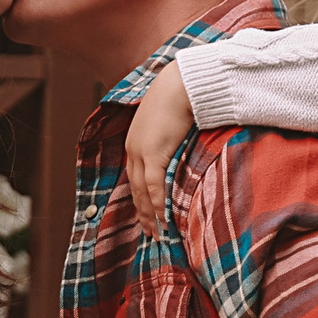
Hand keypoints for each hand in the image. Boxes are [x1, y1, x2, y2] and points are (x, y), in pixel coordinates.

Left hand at [123, 65, 196, 228]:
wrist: (183, 83)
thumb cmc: (182, 97)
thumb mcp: (171, 121)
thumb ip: (172, 138)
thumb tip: (182, 149)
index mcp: (136, 141)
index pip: (136, 177)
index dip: (141, 198)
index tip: (147, 215)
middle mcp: (134, 149)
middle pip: (136, 189)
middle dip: (143, 213)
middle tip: (151, 234)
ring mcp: (141, 152)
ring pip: (143, 193)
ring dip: (150, 215)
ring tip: (158, 235)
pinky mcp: (153, 154)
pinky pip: (155, 187)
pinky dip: (158, 206)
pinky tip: (164, 221)